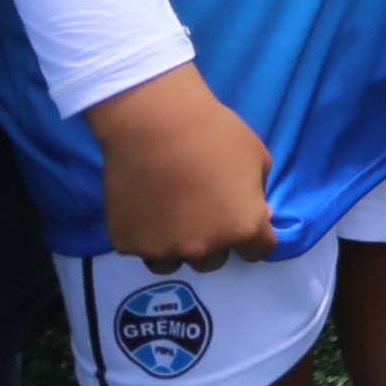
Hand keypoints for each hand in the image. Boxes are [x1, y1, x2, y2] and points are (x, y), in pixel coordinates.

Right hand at [90, 65, 277, 268]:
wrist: (155, 123)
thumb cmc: (215, 133)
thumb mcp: (258, 158)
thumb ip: (257, 193)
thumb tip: (256, 211)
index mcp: (243, 228)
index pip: (258, 252)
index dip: (254, 238)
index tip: (244, 223)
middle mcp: (204, 248)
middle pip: (213, 261)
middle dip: (213, 242)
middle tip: (201, 212)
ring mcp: (163, 249)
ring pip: (173, 262)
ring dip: (176, 246)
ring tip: (169, 217)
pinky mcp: (127, 242)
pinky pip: (139, 247)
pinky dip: (143, 234)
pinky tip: (142, 207)